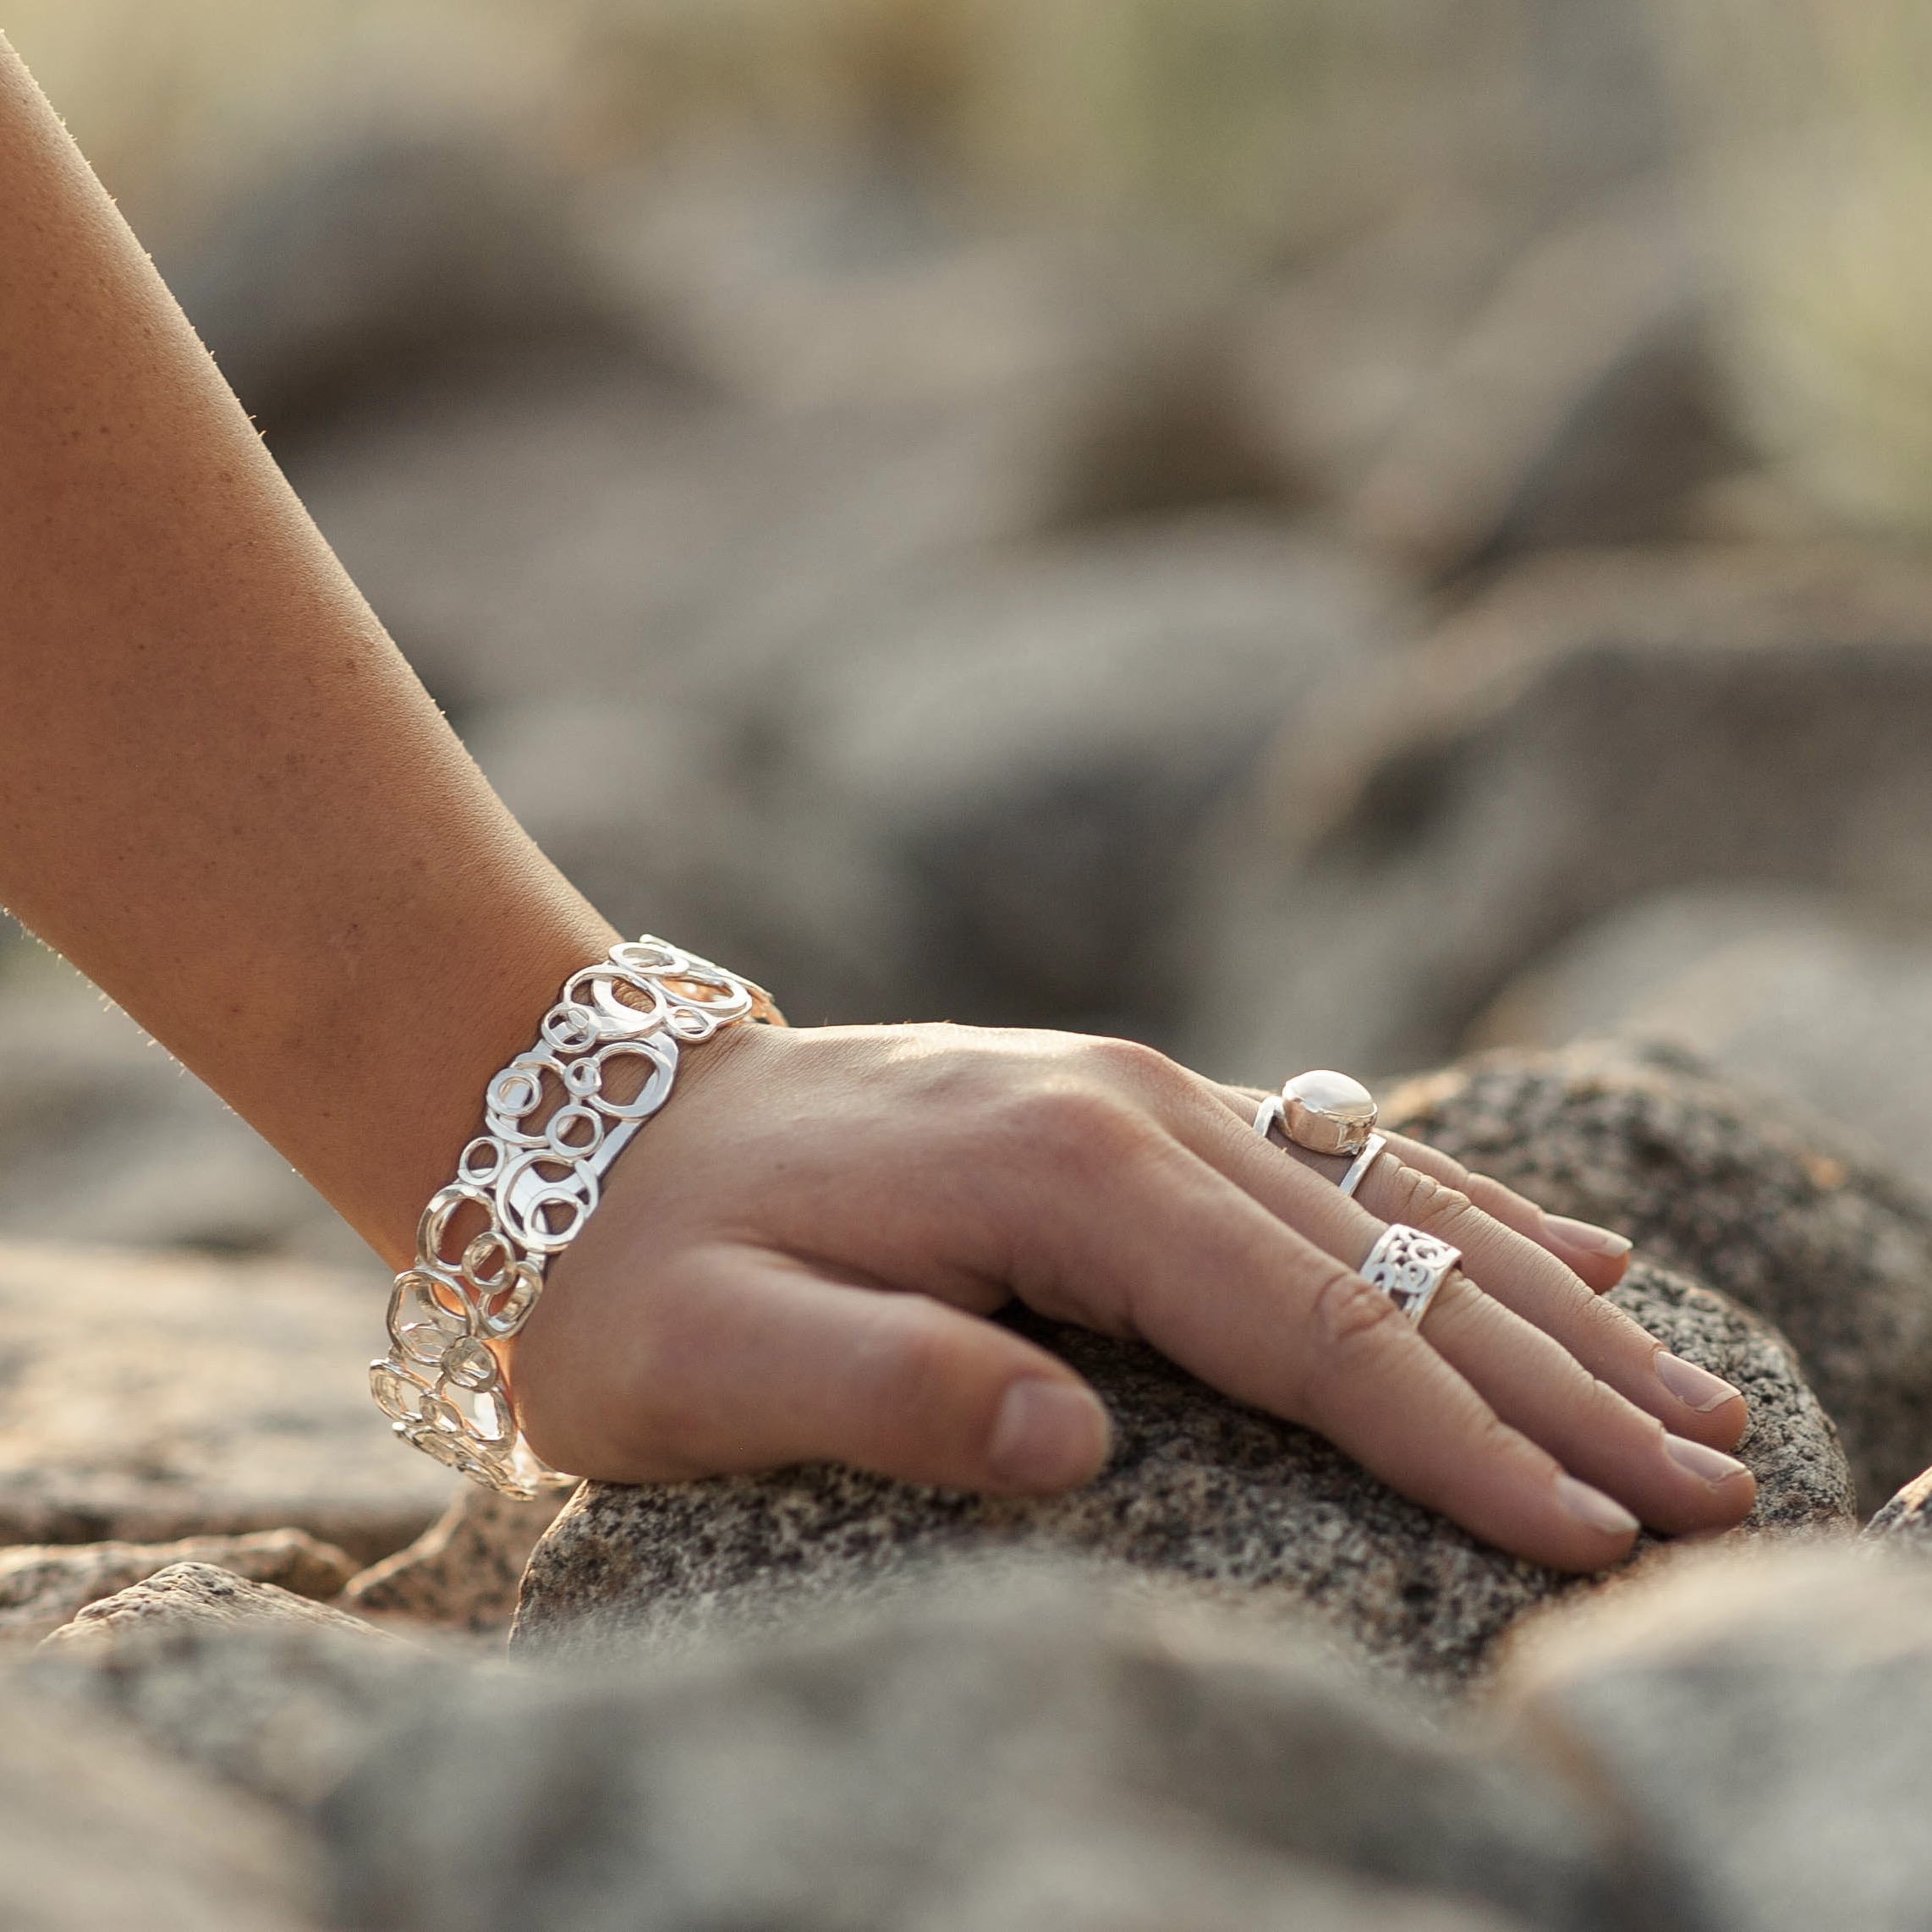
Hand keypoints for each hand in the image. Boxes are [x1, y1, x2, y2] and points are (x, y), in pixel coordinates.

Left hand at [511, 1024, 1753, 1571]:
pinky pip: (1332, 1158)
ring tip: (1691, 1389)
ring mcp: (1140, 1097)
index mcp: (1061, 1177)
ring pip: (1389, 1199)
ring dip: (1543, 1301)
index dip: (1459, 1440)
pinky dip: (1463, 1209)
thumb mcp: (708, 1360)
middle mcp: (1133, 1112)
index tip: (1591, 1538)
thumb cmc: (642, 1271)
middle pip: (1388, 1259)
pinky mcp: (1125, 1112)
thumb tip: (1078, 1440)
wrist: (593, 1122)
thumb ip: (890, 1389)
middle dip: (1554, 1383)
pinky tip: (1564, 1248)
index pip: (1309, 1327)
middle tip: (1710, 1489)